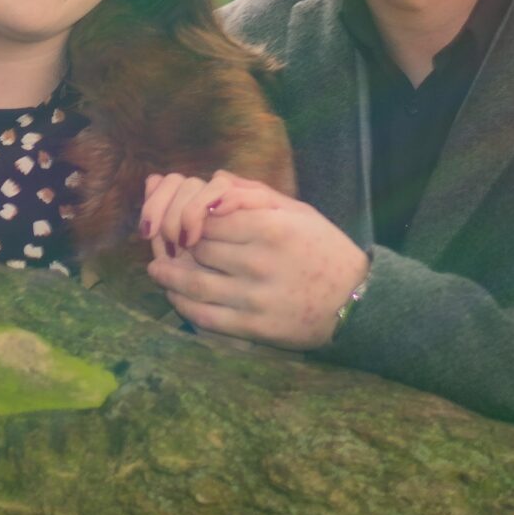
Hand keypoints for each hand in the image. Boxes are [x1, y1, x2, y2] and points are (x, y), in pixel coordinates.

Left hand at [144, 174, 367, 349]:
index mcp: (270, 227)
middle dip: (179, 245)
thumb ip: (251, 195)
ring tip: (158, 269)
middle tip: (165, 244)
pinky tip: (174, 295)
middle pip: (199, 247)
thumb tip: (208, 188)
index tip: (183, 222)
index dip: (188, 218)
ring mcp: (255, 297)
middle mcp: (259, 261)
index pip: (208, 217)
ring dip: (168, 275)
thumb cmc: (322, 248)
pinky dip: (182, 304)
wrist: (355, 302)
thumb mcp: (296, 210)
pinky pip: (204, 315)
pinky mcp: (253, 327)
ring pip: (194, 282)